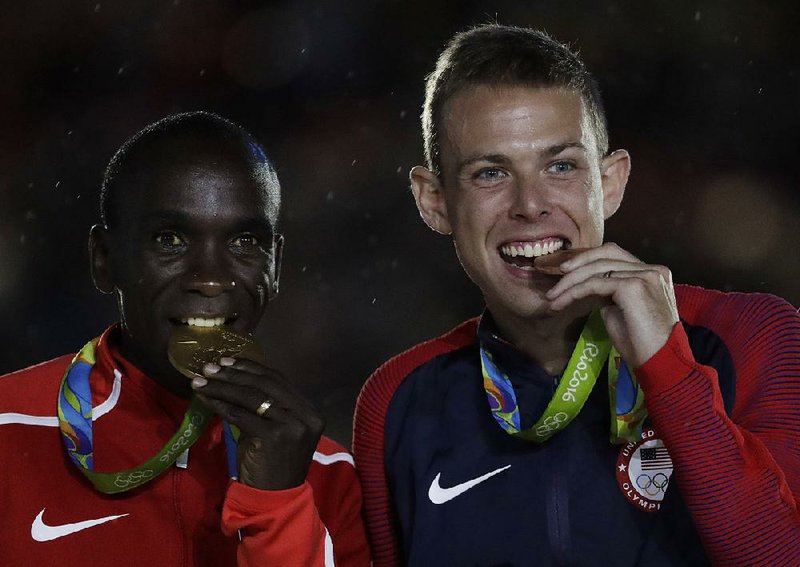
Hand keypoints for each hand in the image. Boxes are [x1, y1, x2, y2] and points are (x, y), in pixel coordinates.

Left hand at [191, 357, 324, 490]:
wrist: (274, 500)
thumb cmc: (271, 466)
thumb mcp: (273, 430)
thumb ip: (263, 407)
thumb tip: (233, 380)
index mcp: (309, 411)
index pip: (278, 380)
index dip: (251, 368)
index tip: (228, 361)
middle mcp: (306, 415)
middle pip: (264, 384)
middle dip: (234, 374)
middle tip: (209, 367)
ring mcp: (292, 425)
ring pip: (251, 396)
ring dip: (222, 385)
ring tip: (201, 380)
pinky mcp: (274, 436)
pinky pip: (240, 414)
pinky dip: (220, 403)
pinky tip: (205, 397)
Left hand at [545, 242, 678, 367]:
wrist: (659, 363)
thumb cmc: (642, 345)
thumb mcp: (623, 312)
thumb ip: (611, 294)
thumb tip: (591, 288)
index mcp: (653, 273)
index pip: (616, 255)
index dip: (589, 259)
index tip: (567, 271)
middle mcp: (652, 269)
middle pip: (606, 253)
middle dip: (577, 263)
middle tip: (555, 277)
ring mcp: (645, 275)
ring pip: (597, 268)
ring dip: (569, 282)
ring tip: (552, 297)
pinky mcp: (633, 287)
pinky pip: (595, 284)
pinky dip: (574, 292)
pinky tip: (561, 302)